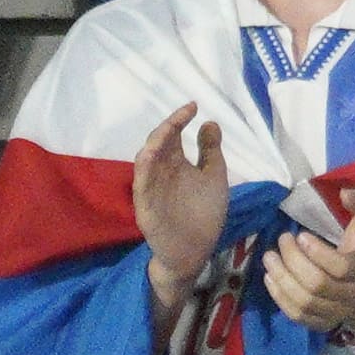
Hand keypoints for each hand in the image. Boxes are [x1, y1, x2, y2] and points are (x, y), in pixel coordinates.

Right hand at [133, 104, 231, 293]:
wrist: (197, 248)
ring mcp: (152, 190)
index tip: (193, 106)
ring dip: (154, 145)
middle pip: (157, 144)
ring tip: (167, 130)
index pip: (172, 136)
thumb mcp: (213, 176)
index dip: (179, 120)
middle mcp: (161, 173)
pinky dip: (144, 171)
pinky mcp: (146, 208)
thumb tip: (209, 122)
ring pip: (145, 162)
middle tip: (183, 114)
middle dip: (167, 128)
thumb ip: (210, 151)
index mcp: (176, 165)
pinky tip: (150, 156)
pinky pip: (141, 187)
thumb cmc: (204, 211)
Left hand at [259, 188, 354, 336]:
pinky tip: (270, 277)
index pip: (341, 268)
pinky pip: (296, 314)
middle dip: (294, 262)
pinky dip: (279, 296)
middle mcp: (352, 294)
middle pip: (318, 284)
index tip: (299, 235)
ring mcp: (335, 312)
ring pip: (304, 301)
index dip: (317, 253)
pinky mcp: (320, 323)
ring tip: (269, 258)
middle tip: (280, 241)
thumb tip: (344, 191)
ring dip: (282, 279)